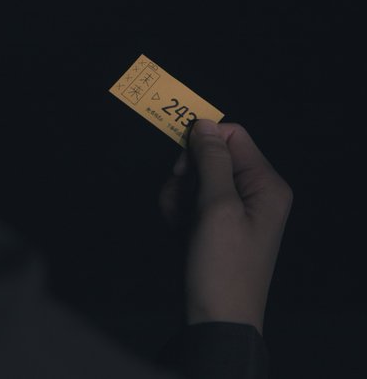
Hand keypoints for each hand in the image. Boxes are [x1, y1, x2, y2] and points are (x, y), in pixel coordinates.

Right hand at [159, 120, 292, 334]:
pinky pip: (189, 200)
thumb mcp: (217, 208)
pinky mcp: (214, 223)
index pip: (232, 136)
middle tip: (182, 205)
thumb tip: (204, 123)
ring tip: (180, 225)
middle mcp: (253, 192)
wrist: (215, 319)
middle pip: (209, 156)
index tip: (182, 168)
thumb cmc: (221, 267)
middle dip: (185, 176)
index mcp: (265, 183)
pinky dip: (177, 211)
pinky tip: (179, 232)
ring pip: (193, 178)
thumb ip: (211, 161)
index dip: (202, 144)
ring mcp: (232, 208)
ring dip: (177, 197)